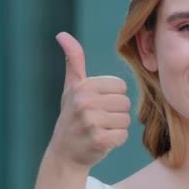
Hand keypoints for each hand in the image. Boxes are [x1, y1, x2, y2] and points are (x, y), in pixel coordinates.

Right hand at [47, 32, 130, 168]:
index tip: (96, 105)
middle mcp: (85, 103)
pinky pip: (123, 136)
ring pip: (126, 120)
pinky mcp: (99, 141)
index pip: (120, 86)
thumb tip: (62, 34)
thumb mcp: (71, 87)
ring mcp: (91, 123)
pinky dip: (116, 141)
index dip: (112, 97)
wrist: (64, 154)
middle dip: (115, 113)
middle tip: (97, 120)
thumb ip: (73, 60)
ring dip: (116, 127)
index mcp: (82, 87)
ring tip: (99, 130)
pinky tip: (101, 141)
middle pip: (125, 103)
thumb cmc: (71, 116)